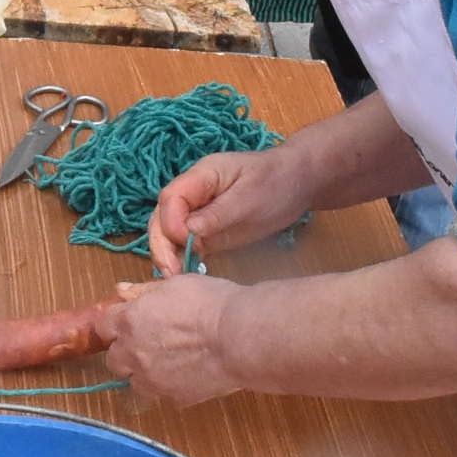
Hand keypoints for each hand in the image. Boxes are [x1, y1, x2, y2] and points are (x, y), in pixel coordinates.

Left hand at [96, 274, 240, 409]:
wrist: (238, 338)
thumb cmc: (211, 303)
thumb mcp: (175, 285)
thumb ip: (144, 291)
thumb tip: (122, 291)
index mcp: (129, 321)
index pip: (103, 326)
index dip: (115, 324)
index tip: (128, 321)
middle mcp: (133, 353)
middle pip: (113, 359)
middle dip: (126, 351)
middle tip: (149, 342)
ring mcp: (151, 380)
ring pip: (134, 382)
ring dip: (144, 373)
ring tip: (170, 362)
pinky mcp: (172, 398)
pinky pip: (161, 395)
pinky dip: (169, 387)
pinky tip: (188, 375)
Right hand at [146, 145, 315, 275]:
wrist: (296, 183)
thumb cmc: (274, 182)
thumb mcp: (249, 197)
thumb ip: (218, 213)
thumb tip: (188, 230)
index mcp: (199, 177)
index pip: (170, 198)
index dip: (171, 222)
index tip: (186, 242)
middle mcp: (192, 195)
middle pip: (161, 218)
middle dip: (161, 245)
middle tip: (171, 272)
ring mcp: (197, 214)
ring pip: (168, 234)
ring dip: (167, 256)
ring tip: (175, 279)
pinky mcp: (207, 232)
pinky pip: (185, 246)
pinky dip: (181, 260)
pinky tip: (186, 277)